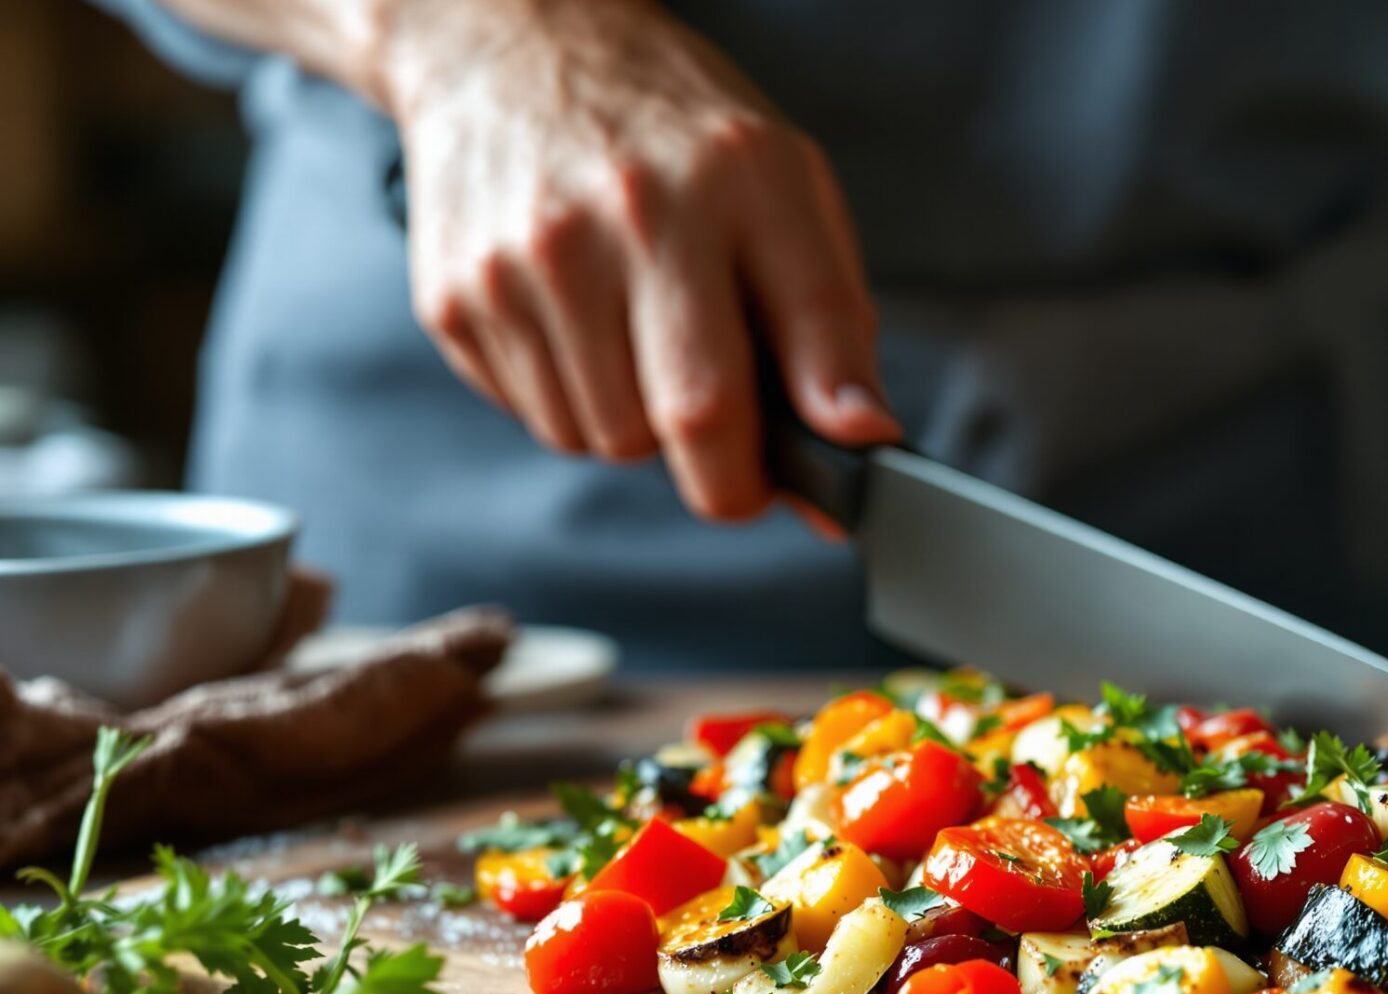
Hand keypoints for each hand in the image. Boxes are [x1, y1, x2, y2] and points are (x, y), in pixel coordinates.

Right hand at [379, 0, 896, 517]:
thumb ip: (833, 320)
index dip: (810, 452)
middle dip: (724, 468)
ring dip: (639, 424)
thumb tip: (862, 439)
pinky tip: (580, 326)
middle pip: (690, 423)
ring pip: (606, 441)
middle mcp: (628, 217)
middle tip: (730, 431)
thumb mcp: (786, 187)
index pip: (793, 350)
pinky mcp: (456, 298)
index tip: (825, 482)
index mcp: (734, 182)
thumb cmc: (669, 134)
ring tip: (640, 338)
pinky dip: (574, 400)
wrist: (510, 48)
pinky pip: (540, 420)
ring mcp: (527, 261)